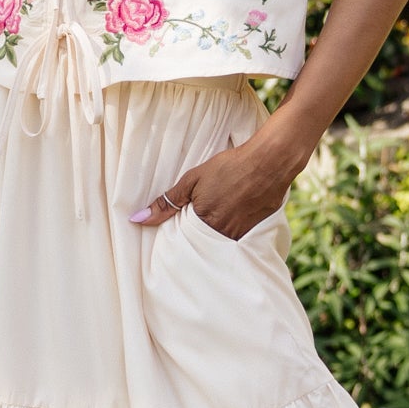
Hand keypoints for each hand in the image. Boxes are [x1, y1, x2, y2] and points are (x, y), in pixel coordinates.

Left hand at [128, 124, 304, 239]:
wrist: (269, 162)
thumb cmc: (230, 167)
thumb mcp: (193, 180)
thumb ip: (167, 203)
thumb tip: (138, 219)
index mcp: (204, 223)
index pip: (183, 242)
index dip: (179, 237)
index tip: (173, 236)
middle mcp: (222, 234)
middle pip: (202, 245)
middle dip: (195, 240)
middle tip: (194, 229)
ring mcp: (241, 235)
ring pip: (220, 243)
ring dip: (213, 238)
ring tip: (213, 222)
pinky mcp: (255, 231)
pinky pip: (237, 240)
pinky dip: (230, 233)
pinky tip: (230, 220)